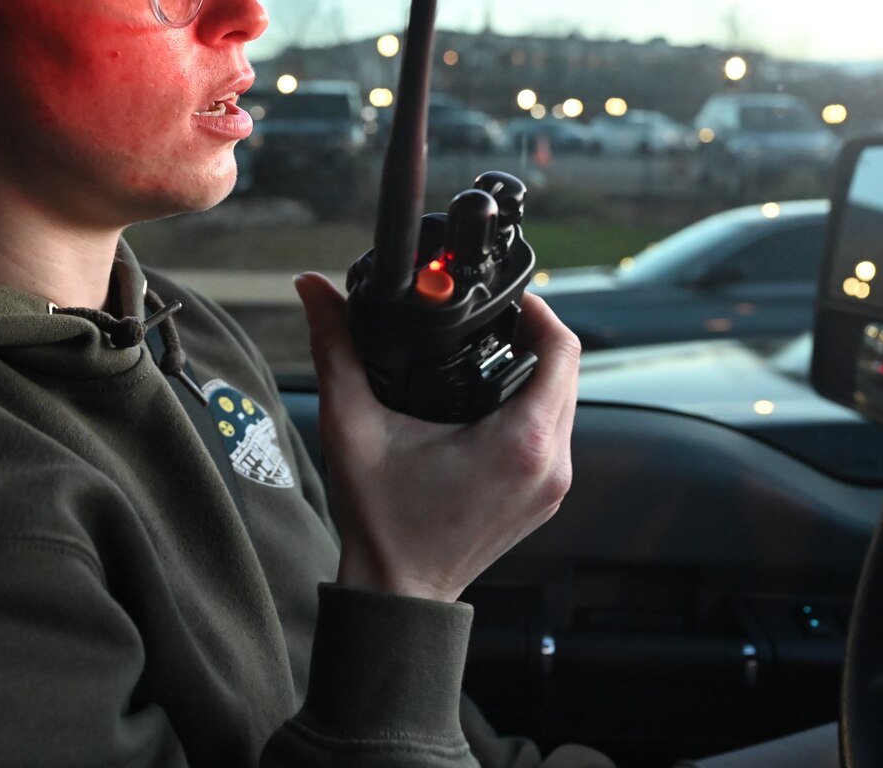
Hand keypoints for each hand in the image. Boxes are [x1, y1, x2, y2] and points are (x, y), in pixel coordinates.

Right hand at [293, 273, 579, 602]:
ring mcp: (554, 484)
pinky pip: (556, 433)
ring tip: (490, 350)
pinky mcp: (546, 496)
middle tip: (491, 317)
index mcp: (521, 440)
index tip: (506, 297)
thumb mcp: (352, 426)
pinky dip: (533, 406)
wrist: (398, 593)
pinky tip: (493, 397)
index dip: (538, 308)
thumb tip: (314, 289)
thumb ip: (336, 349)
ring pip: (566, 401)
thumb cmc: (382, 521)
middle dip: (534, 335)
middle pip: (568, 370)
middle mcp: (551, 462)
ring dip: (536, 370)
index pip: (562, 348)